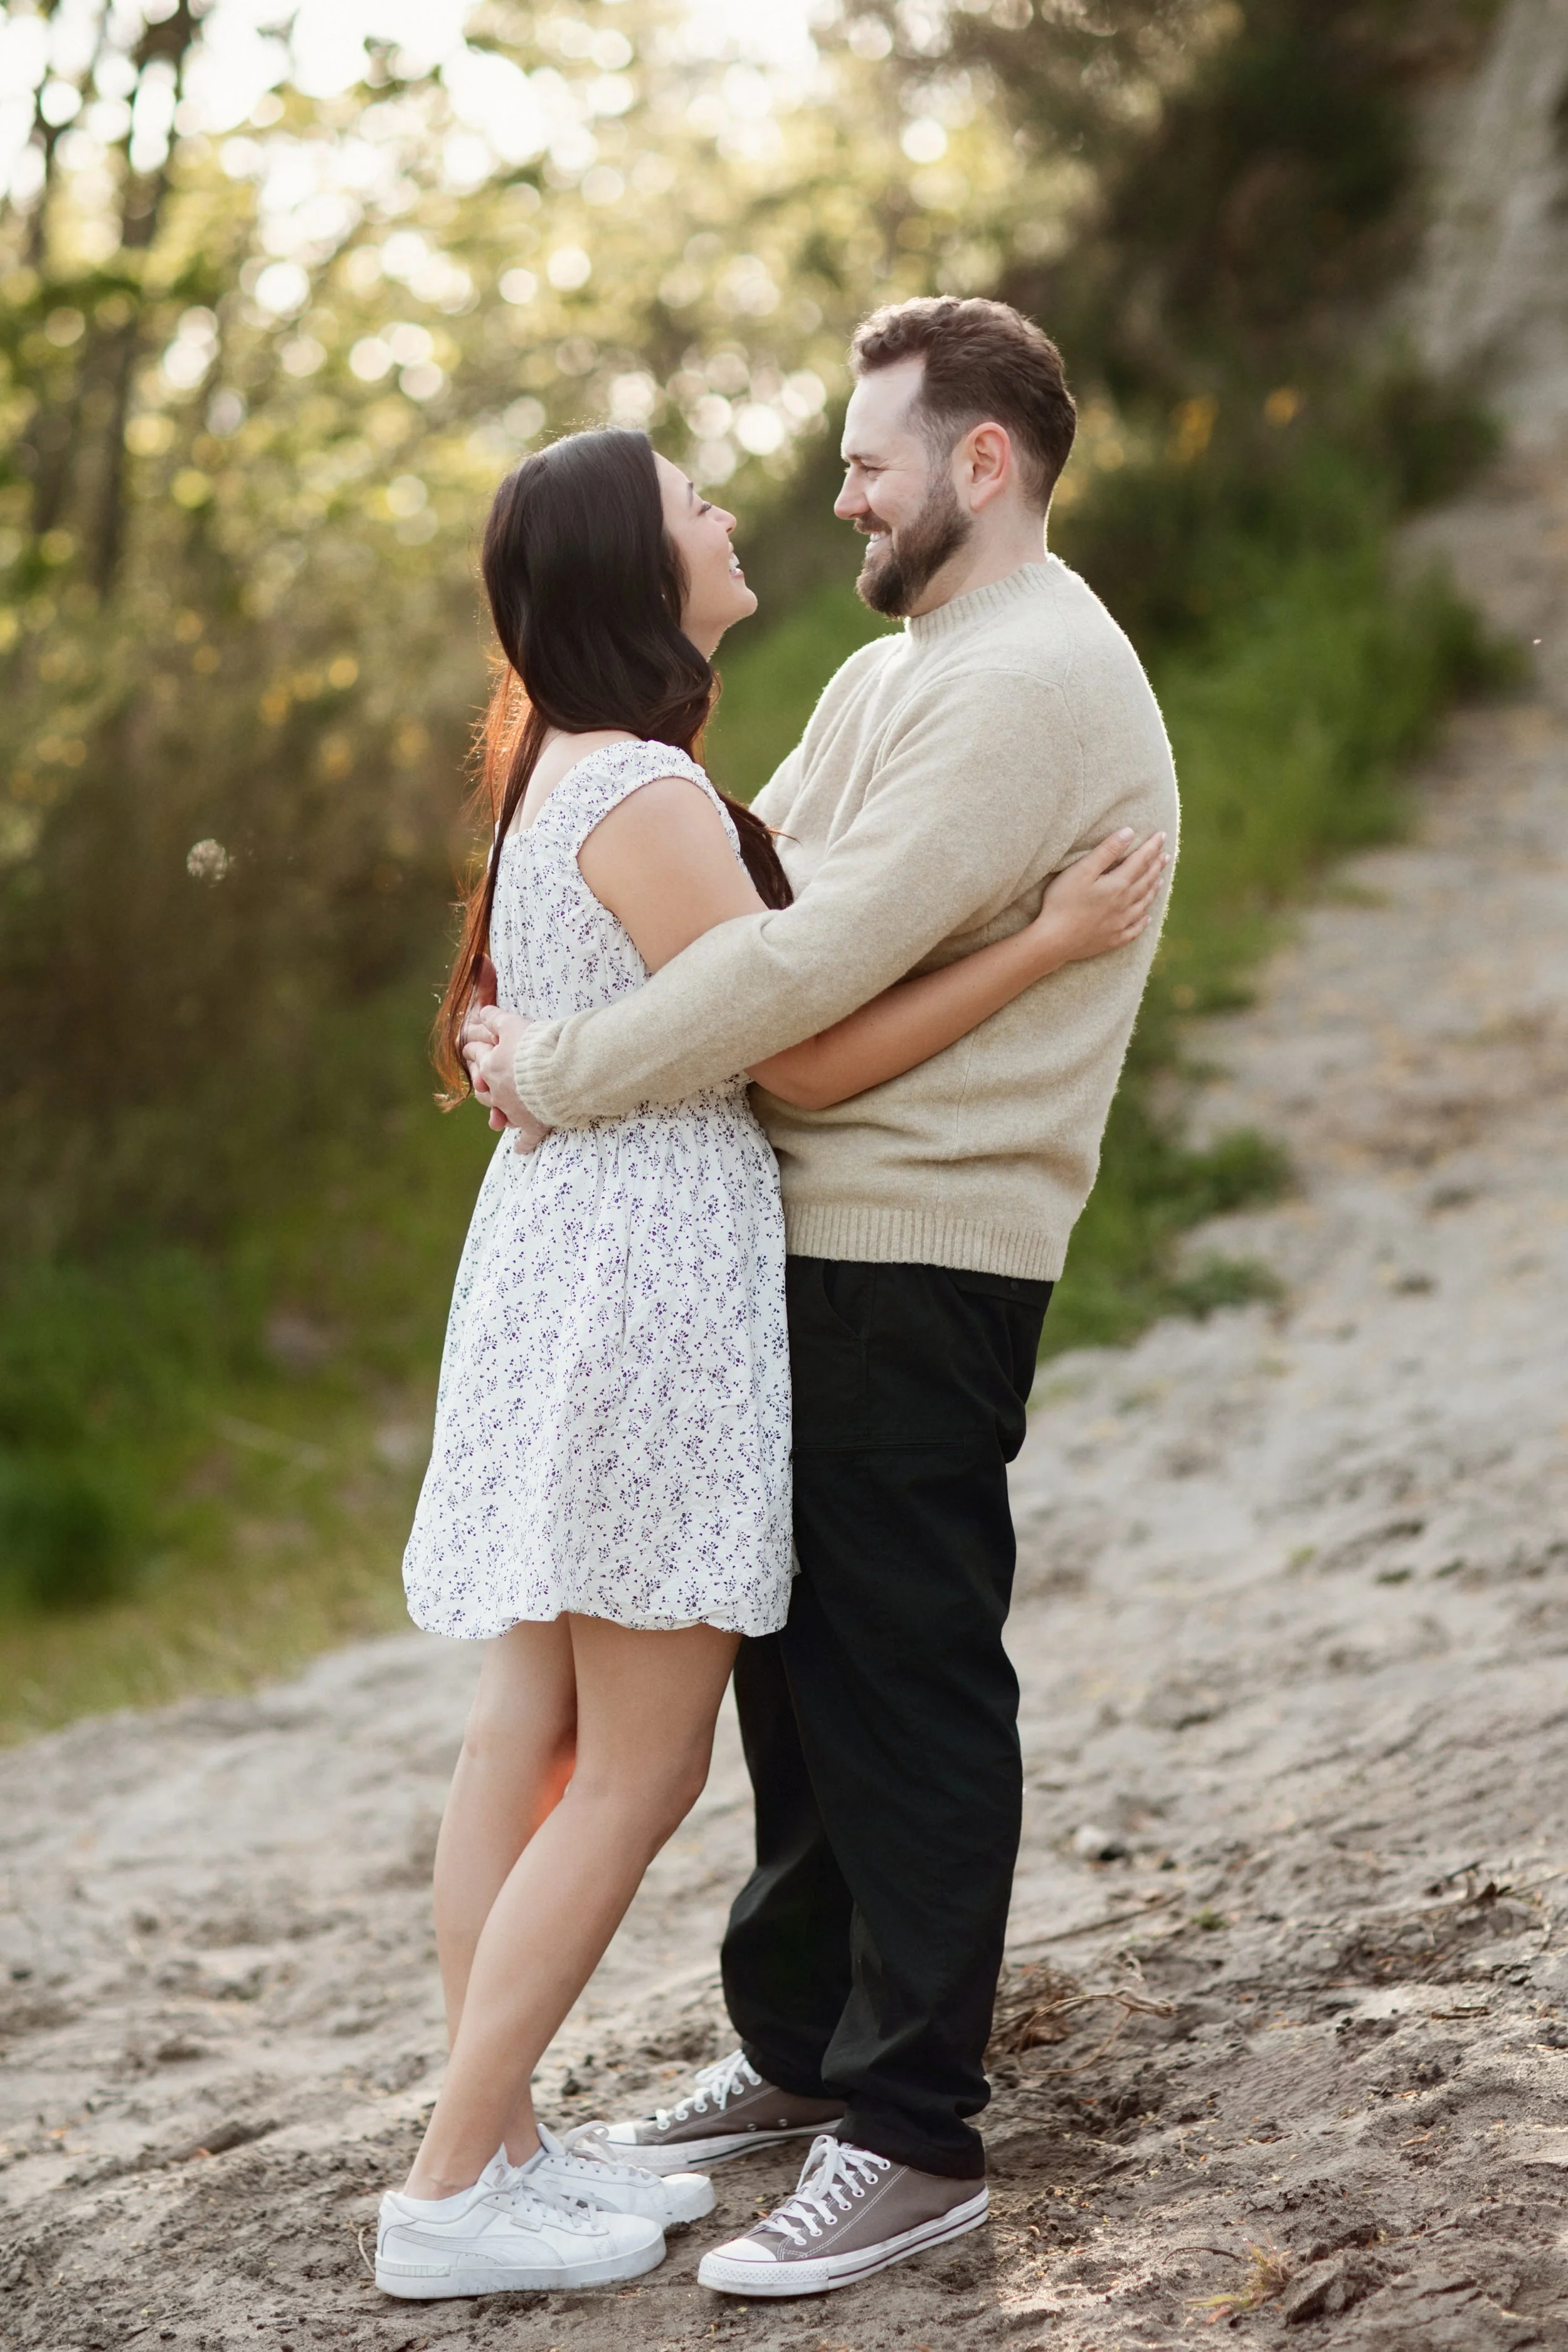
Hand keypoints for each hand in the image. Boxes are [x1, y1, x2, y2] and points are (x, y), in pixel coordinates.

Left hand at [468, 1006, 551, 1155]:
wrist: (561, 1072)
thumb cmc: (537, 1046)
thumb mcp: (514, 1024)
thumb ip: (496, 1018)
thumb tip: (482, 1011)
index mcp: (491, 1066)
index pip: (475, 1053)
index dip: (473, 1047)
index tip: (470, 1045)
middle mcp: (498, 1091)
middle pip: (482, 1089)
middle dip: (481, 1083)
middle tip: (481, 1080)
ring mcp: (515, 1110)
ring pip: (499, 1114)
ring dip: (496, 1114)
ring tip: (495, 1116)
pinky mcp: (533, 1123)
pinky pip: (526, 1138)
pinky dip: (523, 1144)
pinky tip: (520, 1149)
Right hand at [1034, 828, 1168, 964]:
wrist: (1054, 940)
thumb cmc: (1063, 902)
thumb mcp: (1082, 870)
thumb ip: (1107, 851)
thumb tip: (1129, 833)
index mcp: (1118, 884)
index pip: (1140, 860)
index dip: (1151, 847)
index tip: (1162, 835)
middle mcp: (1125, 903)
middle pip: (1145, 881)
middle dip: (1156, 866)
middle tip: (1166, 856)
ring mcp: (1120, 923)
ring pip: (1143, 904)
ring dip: (1153, 890)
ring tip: (1160, 881)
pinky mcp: (1113, 939)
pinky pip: (1134, 930)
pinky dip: (1143, 922)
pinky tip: (1146, 918)